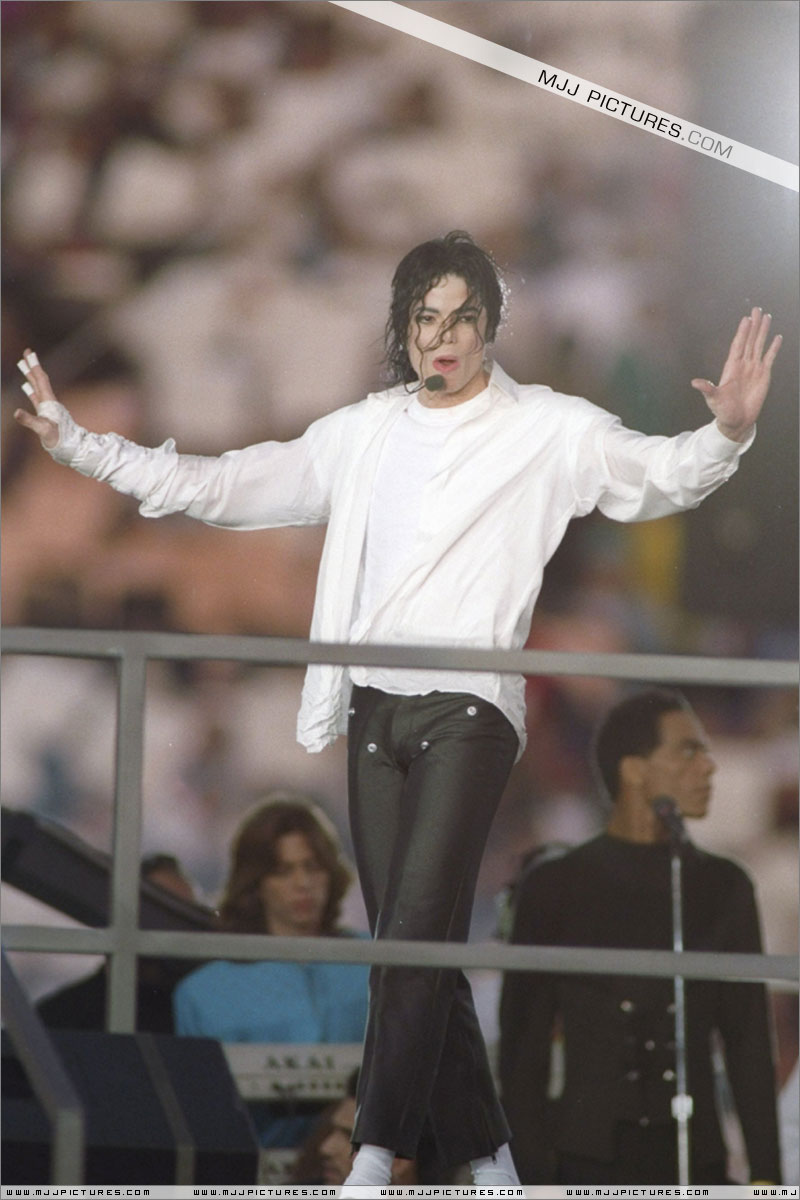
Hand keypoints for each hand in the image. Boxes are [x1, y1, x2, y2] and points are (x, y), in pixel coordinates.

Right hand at [13, 348, 60, 448]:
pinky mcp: (45, 415)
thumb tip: (16, 412)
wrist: (71, 448)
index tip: (29, 352)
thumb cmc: (58, 439)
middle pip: (39, 380)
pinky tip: (26, 387)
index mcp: (49, 402)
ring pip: (37, 387)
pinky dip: (30, 390)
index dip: (34, 365)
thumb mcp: (43, 429)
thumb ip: (29, 420)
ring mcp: (47, 408)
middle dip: (32, 366)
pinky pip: (36, 398)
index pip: (40, 379)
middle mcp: (49, 402)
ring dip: (30, 376)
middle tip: (27, 353)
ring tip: (23, 366)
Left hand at [691, 307, 781, 441]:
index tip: (746, 319)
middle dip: (754, 325)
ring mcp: (754, 368)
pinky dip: (774, 348)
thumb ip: (707, 389)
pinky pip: (769, 358)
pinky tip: (777, 337)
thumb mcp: (713, 399)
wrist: (736, 421)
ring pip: (759, 345)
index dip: (742, 332)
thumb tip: (694, 382)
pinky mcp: (764, 375)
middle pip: (749, 340)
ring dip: (763, 331)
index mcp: (731, 367)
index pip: (738, 345)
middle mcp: (743, 364)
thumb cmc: (723, 411)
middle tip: (757, 309)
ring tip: (767, 317)